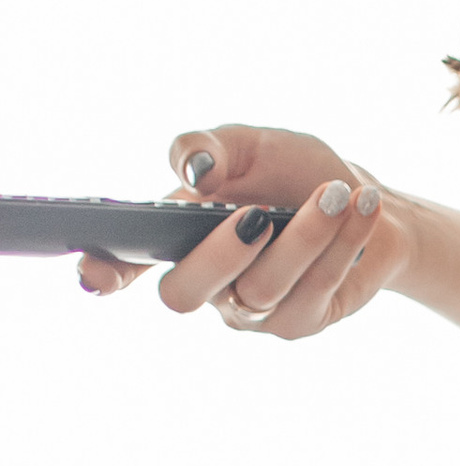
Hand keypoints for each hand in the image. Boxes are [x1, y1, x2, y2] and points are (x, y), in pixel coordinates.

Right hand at [77, 127, 414, 341]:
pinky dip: (343, 241)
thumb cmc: (290, 171)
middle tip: (258, 214)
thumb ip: (208, 148)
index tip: (94, 275)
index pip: (128, 264)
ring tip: (334, 192)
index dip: (107, 273)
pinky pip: (317, 290)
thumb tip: (192, 171)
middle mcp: (209, 283)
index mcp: (178, 239)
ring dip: (306, 235)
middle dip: (220, 256)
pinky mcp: (303, 320)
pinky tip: (360, 206)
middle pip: (185, 294)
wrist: (359, 198)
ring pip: (264, 289)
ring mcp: (254, 310)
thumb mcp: (247, 145)